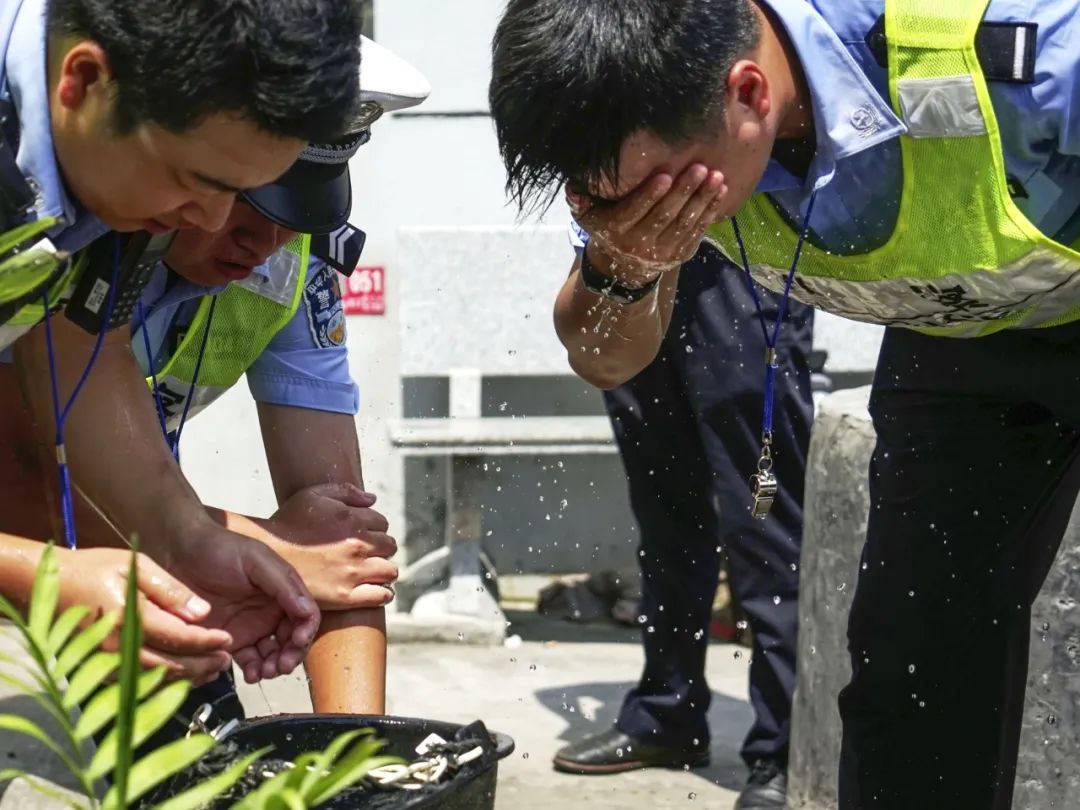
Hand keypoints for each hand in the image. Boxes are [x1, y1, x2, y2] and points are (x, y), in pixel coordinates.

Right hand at [57, 548, 232, 685]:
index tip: (228, 640)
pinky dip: (162, 682)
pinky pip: (136, 683)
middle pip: (171, 667)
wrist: (44, 585)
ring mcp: (105, 664)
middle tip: (226, 661)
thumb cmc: (92, 569)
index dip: (208, 642)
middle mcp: (117, 648)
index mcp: (130, 619)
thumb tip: (204, 613)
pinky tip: (181, 675)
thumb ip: (171, 590)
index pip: (180, 639)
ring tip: (211, 670)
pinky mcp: (97, 671)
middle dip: (203, 666)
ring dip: (186, 679)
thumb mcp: (135, 566)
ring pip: (154, 680)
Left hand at [162, 524, 320, 684]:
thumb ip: (283, 585)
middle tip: (281, 666)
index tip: (297, 642)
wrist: (177, 552)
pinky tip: (249, 674)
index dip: (305, 633)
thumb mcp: (256, 560)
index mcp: (283, 592)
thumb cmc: (220, 549)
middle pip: (292, 641)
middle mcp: (271, 611)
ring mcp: (250, 627)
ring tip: (263, 672)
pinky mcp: (229, 639)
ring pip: (271, 655)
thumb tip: (308, 612)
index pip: (305, 617)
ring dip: (272, 667)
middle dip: (290, 656)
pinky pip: (245, 661)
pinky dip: (252, 670)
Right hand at [263, 483, 397, 611]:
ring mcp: (352, 573)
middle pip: (390, 546)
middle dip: (381, 548)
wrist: (265, 556)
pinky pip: (382, 595)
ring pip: (390, 571)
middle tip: (368, 553)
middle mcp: (356, 545)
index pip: (382, 524)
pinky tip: (375, 589)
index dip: (373, 528)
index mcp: (352, 520)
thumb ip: (346, 492)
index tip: (363, 535)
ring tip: (373, 571)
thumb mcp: (314, 495)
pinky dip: (383, 592)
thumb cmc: (288, 523)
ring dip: (384, 570)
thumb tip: (372, 500)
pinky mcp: (346, 597)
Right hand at [568, 163, 726, 281]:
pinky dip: (710, 212)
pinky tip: (720, 192)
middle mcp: (640, 243)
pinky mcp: (680, 254)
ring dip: (702, 200)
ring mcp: (663, 251)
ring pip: (684, 224)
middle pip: (664, 216)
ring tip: (716, 177)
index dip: (650, 195)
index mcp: (617, 231)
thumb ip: (581, 202)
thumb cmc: (608, 230)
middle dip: (683, 192)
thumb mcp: (589, 219)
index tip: (665, 176)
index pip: (634, 212)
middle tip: (700, 169)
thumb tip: (572, 188)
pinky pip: (697, 232)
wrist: (622, 269)